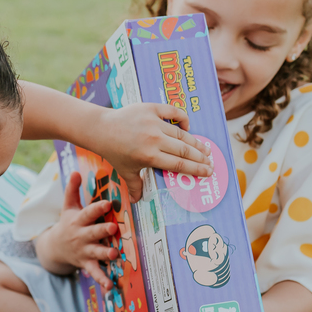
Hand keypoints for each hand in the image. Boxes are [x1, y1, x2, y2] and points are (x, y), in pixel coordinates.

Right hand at [34, 172, 117, 287]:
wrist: (54, 248)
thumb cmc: (67, 223)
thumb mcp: (68, 206)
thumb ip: (72, 189)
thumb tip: (75, 171)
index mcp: (78, 220)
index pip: (88, 212)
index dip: (97, 208)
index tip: (107, 203)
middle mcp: (81, 236)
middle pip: (93, 233)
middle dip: (103, 231)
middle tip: (113, 228)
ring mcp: (84, 251)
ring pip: (96, 253)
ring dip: (105, 254)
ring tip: (114, 254)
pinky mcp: (86, 264)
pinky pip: (95, 273)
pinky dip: (102, 280)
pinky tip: (110, 286)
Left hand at [88, 103, 212, 200]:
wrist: (101, 128)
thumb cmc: (114, 151)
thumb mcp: (125, 171)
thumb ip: (135, 186)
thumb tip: (139, 202)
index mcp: (149, 157)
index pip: (179, 164)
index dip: (196, 169)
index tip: (208, 172)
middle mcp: (153, 139)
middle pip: (184, 150)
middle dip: (201, 157)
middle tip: (211, 162)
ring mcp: (153, 123)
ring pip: (181, 133)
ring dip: (196, 142)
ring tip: (205, 148)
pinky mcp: (151, 108)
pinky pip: (173, 112)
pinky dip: (183, 119)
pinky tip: (188, 127)